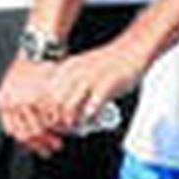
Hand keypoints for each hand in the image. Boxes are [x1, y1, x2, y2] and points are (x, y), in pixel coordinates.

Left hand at [0, 40, 144, 157]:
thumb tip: (60, 108)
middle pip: (54, 104)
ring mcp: (90, 78)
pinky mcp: (107, 84)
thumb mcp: (83, 69)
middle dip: (56, 121)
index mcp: (67, 69)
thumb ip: (71, 86)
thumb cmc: (110, 63)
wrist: (132, 49)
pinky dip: (90, 117)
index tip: (52, 122)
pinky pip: (92, 106)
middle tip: (64, 129)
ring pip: (69, 107)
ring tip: (78, 127)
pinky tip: (93, 119)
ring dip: (71, 122)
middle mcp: (75, 73)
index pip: (45, 95)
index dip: (46, 112)